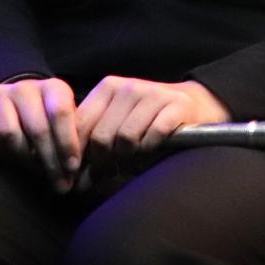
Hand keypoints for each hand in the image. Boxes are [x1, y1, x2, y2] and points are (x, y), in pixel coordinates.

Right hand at [0, 77, 80, 191]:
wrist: (13, 101)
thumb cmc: (45, 116)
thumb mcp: (63, 121)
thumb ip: (72, 137)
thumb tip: (75, 170)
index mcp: (53, 87)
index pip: (61, 113)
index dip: (67, 142)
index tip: (71, 168)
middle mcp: (26, 87)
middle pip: (37, 128)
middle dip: (49, 161)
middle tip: (57, 183)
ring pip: (9, 133)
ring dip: (22, 158)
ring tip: (33, 171)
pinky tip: (6, 156)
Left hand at [74, 76, 229, 172]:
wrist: (194, 104)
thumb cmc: (147, 119)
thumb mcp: (116, 120)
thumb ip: (92, 138)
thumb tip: (70, 176)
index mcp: (108, 88)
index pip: (79, 125)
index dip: (75, 156)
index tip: (77, 177)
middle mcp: (129, 87)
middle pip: (101, 137)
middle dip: (103, 163)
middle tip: (109, 173)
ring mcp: (154, 94)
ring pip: (125, 138)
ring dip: (127, 159)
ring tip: (131, 164)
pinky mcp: (177, 106)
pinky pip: (153, 136)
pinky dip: (149, 151)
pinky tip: (150, 153)